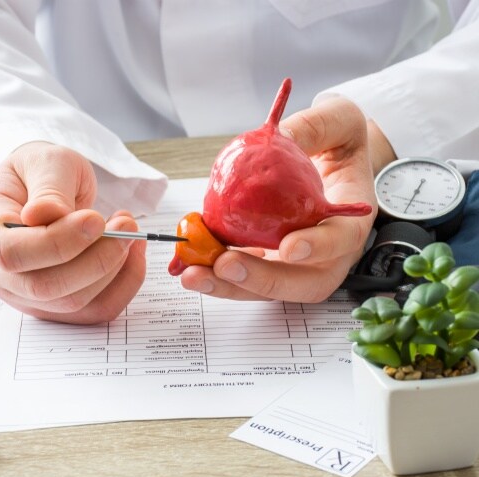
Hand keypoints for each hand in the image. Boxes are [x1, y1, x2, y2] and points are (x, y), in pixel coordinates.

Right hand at [0, 141, 145, 323]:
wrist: (42, 186)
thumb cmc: (39, 171)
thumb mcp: (44, 160)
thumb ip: (48, 186)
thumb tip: (46, 214)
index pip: (12, 253)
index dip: (58, 242)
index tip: (96, 219)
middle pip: (44, 288)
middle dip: (96, 260)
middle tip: (126, 226)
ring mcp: (25, 293)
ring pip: (73, 303)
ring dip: (114, 270)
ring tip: (129, 230)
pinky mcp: (55, 304)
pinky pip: (94, 310)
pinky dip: (123, 285)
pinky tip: (132, 253)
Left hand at [181, 97, 379, 302]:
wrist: (332, 162)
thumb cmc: (340, 144)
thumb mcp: (337, 121)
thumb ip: (313, 127)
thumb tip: (279, 137)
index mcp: (351, 219)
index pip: (341, 240)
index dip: (318, 248)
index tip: (290, 248)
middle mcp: (327, 253)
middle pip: (302, 282)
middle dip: (261, 280)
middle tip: (225, 265)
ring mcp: (298, 263)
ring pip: (268, 287)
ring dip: (229, 285)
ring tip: (193, 274)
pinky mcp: (270, 262)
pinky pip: (245, 273)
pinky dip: (217, 270)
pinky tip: (191, 259)